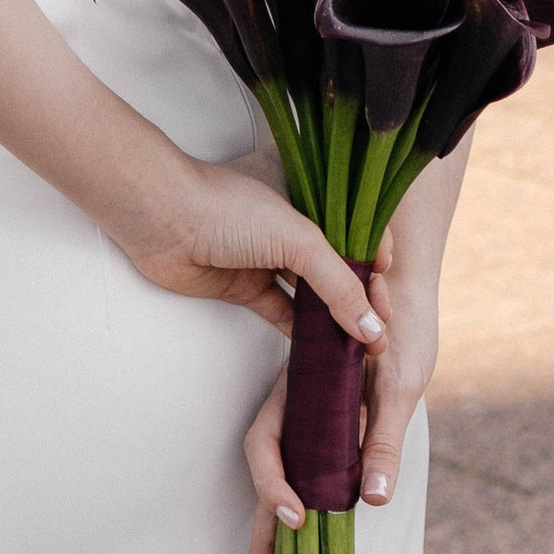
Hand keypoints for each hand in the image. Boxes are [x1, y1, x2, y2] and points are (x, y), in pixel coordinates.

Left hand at [120, 155, 386, 349]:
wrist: (163, 220)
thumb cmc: (227, 208)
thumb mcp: (297, 238)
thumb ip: (337, 284)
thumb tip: (371, 328)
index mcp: (311, 198)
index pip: (358, 232)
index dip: (376, 262)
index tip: (390, 294)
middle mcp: (293, 227)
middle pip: (338, 267)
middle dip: (361, 299)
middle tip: (380, 333)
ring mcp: (270, 258)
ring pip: (313, 295)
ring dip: (335, 321)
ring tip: (361, 350)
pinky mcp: (248, 288)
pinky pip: (284, 314)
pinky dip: (302, 335)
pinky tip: (323, 355)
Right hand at [239, 238, 436, 553]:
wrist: (404, 284)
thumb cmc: (402, 326)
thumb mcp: (399, 383)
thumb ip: (384, 437)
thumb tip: (373, 501)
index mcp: (303, 391)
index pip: (269, 445)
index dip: (275, 485)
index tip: (297, 519)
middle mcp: (296, 406)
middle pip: (265, 473)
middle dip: (260, 533)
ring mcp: (306, 416)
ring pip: (279, 475)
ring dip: (270, 528)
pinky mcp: (325, 424)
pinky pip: (301, 469)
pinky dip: (296, 505)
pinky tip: (300, 537)